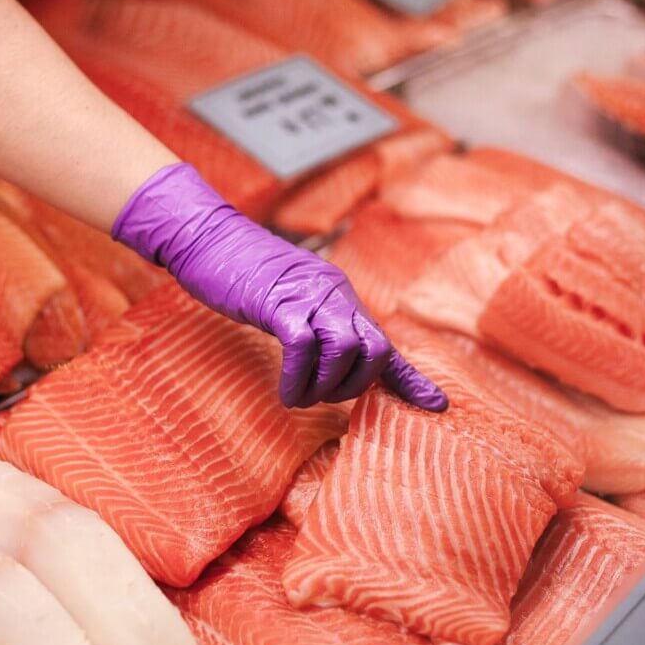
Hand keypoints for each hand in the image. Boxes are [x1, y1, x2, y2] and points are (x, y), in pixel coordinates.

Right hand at [113, 164, 447, 409]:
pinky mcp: (277, 301)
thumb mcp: (289, 303)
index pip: (385, 342)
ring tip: (298, 396)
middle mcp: (333, 294)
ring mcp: (307, 295)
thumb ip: (315, 327)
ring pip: (345, 350)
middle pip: (374, 349)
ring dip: (324, 387)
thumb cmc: (244, 277)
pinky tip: (285, 392)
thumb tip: (334, 360)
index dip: (411, 379)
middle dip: (354, 386)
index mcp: (340, 297)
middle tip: (320, 396)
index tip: (436, 406)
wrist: (207, 238)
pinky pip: (303, 346)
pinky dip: (297, 379)